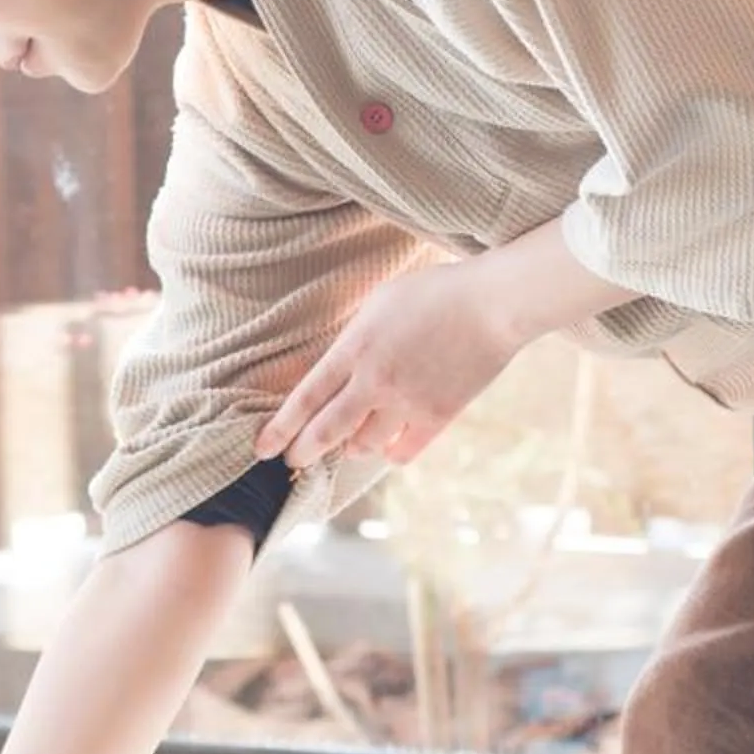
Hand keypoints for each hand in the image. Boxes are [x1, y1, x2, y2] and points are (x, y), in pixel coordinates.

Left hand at [254, 258, 520, 470]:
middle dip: (304, 451)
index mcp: (354, 349)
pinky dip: (390, 453)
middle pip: (327, 431)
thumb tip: (336, 369)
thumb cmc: (434, 292)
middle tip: (293, 460)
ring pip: (364, 445)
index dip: (279, 428)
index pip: (305, 398)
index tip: (262, 448)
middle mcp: (374, 381)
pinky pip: (403, 452)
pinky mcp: (438, 417)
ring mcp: (407, 402)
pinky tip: (388, 446)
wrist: (492, 303)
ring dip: (351, 448)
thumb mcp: (378, 303)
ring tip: (350, 442)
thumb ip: (354, 340)